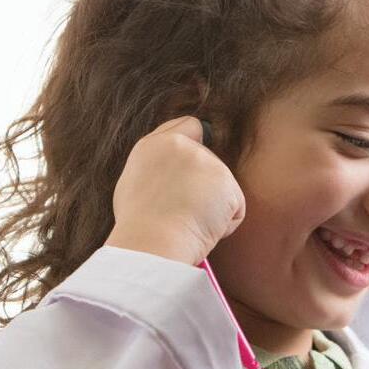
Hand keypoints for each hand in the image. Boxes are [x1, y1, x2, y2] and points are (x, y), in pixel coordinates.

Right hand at [105, 117, 245, 264]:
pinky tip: (203, 229)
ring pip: (221, 189)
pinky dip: (224, 224)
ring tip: (186, 223)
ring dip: (212, 209)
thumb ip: (157, 169)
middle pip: (209, 161)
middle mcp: (181, 146)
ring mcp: (205, 161)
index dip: (197, 141)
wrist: (151, 242)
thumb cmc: (138, 227)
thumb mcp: (134, 185)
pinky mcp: (226, 181)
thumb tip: (174, 175)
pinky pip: (234, 209)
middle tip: (181, 211)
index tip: (197, 159)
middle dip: (204, 185)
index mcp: (153, 145)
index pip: (189, 126)